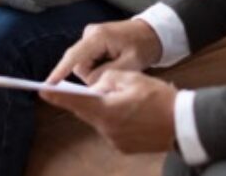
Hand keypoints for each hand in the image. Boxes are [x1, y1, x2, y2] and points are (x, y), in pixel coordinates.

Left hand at [40, 70, 176, 153]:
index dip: (58, 96)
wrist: (184, 124)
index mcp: (108, 111)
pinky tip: (131, 112)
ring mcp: (115, 141)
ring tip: (123, 98)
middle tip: (86, 88)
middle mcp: (108, 129)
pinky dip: (115, 119)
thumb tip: (97, 86)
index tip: (42, 90)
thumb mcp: (132, 78)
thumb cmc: (160, 98)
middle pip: (87, 112)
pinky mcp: (124, 148)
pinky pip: (111, 129)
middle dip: (86, 100)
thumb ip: (108, 79)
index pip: (76, 102)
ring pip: (100, 120)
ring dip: (104, 109)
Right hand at [46, 19, 162, 85]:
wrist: (151, 32)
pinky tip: (113, 61)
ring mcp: (89, 37)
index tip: (48, 85)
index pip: (74, 57)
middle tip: (115, 72)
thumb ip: (107, 74)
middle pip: (78, 65)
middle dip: (93, 75)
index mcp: (98, 37)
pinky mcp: (91, 41)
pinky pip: (88, 61)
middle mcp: (89, 34)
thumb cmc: (142, 46)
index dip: (60, 71)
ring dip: (97, 70)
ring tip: (117, 63)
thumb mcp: (130, 63)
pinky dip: (98, 66)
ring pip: (82, 65)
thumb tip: (89, 83)